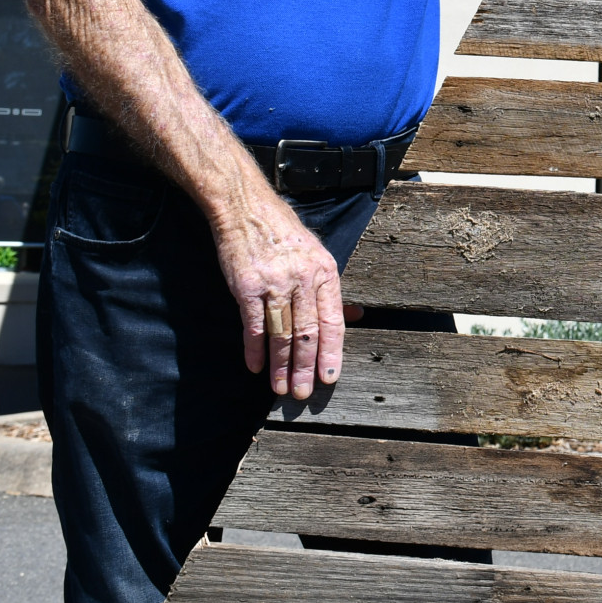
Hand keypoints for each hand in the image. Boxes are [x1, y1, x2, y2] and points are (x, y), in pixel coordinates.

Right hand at [213, 187, 346, 399]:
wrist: (247, 208)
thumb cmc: (284, 233)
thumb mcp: (317, 254)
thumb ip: (331, 290)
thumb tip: (355, 317)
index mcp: (325, 272)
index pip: (333, 321)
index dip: (332, 353)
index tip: (330, 378)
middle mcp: (303, 279)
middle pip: (308, 333)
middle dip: (306, 367)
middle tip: (303, 394)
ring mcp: (275, 283)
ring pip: (282, 334)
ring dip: (281, 365)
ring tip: (281, 388)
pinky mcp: (247, 286)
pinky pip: (253, 325)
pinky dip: (254, 349)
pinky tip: (255, 367)